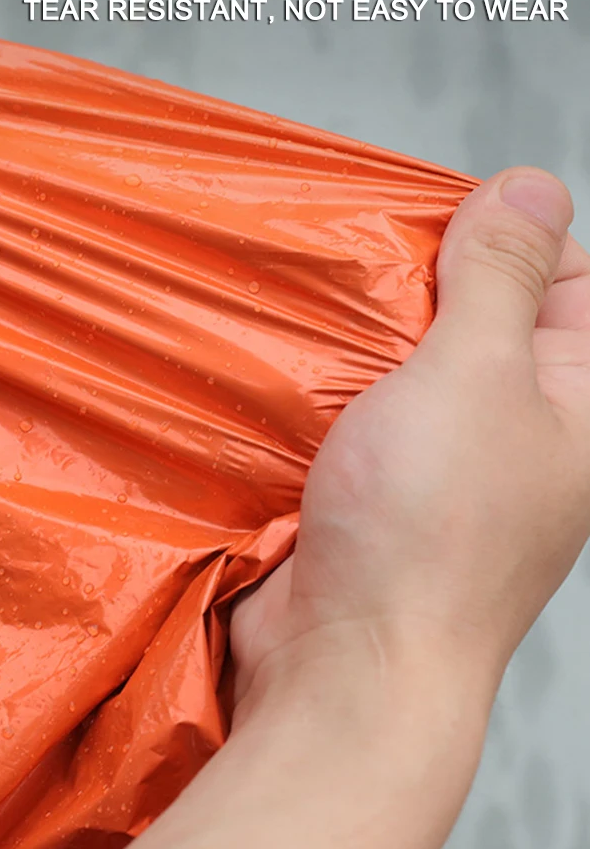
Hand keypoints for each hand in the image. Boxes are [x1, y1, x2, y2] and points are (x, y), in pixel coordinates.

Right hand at [75, 168, 586, 848]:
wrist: (347, 664)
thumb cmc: (427, 528)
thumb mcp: (473, 376)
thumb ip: (500, 277)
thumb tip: (529, 184)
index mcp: (578, 402)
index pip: (567, 279)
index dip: (503, 238)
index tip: (426, 226)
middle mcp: (519, 431)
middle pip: (477, 316)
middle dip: (418, 285)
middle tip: (354, 263)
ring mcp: (445, 462)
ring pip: (407, 364)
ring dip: (361, 336)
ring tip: (311, 308)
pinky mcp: (380, 487)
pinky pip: (359, 410)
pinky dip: (328, 384)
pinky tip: (287, 364)